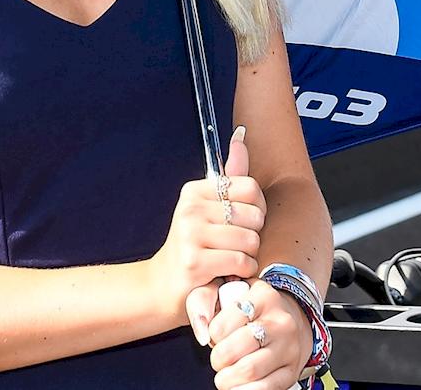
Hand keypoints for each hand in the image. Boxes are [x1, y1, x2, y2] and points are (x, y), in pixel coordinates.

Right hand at [146, 127, 264, 323]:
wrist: (163, 286)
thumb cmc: (194, 246)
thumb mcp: (209, 208)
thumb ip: (231, 175)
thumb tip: (241, 135)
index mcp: (194, 190)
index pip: (250, 188)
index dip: (257, 209)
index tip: (244, 222)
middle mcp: (190, 208)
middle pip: (254, 216)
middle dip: (253, 235)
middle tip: (234, 245)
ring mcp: (190, 234)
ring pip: (250, 240)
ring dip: (247, 256)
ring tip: (230, 260)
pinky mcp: (194, 262)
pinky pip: (241, 261)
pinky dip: (242, 271)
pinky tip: (228, 273)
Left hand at [207, 277, 313, 389]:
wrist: (288, 321)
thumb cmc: (250, 308)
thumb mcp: (226, 291)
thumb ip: (204, 301)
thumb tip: (201, 331)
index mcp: (263, 297)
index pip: (223, 324)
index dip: (212, 335)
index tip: (214, 336)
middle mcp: (280, 322)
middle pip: (236, 349)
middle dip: (218, 360)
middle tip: (218, 359)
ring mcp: (288, 347)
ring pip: (250, 371)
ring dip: (228, 378)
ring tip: (224, 374)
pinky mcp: (291, 370)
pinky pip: (267, 387)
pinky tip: (237, 385)